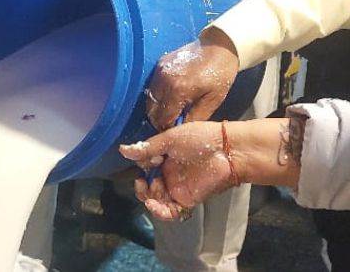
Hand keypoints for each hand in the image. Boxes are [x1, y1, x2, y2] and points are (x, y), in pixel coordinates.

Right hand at [120, 118, 296, 219]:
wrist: (227, 150)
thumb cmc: (201, 139)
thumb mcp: (171, 139)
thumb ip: (148, 147)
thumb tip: (122, 150)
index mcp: (166, 157)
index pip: (145, 166)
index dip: (142, 166)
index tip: (147, 161)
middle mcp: (170, 173)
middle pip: (149, 186)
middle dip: (142, 187)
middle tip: (143, 182)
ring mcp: (178, 187)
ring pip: (157, 200)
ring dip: (149, 199)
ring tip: (150, 193)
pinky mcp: (188, 199)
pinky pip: (171, 210)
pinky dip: (160, 211)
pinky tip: (154, 206)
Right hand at [145, 30, 238, 130]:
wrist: (219, 46)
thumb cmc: (220, 75)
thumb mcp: (212, 100)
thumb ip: (195, 118)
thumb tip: (181, 131)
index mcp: (178, 90)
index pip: (162, 118)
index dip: (167, 128)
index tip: (176, 131)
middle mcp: (164, 80)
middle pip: (151, 110)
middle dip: (160, 120)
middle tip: (174, 122)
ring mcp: (160, 70)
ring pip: (150, 99)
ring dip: (158, 107)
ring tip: (173, 110)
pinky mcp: (160, 64)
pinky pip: (153, 86)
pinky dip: (159, 95)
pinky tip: (172, 96)